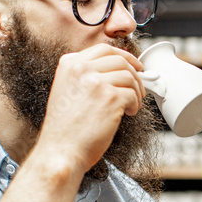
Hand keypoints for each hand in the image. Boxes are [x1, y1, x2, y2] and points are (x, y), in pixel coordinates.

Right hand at [36, 43, 144, 175]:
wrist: (61, 151)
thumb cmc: (65, 129)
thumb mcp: (66, 90)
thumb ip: (84, 75)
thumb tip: (115, 70)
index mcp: (70, 65)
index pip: (103, 49)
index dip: (124, 56)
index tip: (134, 65)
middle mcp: (82, 69)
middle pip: (120, 60)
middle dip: (135, 74)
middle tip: (139, 88)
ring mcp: (97, 82)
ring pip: (129, 77)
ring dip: (136, 92)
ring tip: (132, 105)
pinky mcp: (111, 98)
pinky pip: (133, 94)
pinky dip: (135, 105)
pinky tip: (127, 113)